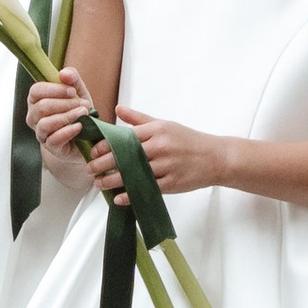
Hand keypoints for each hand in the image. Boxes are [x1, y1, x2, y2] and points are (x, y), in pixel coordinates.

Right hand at [27, 71, 90, 152]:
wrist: (87, 136)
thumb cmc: (78, 110)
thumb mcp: (78, 91)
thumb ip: (72, 78)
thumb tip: (63, 73)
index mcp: (37, 100)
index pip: (36, 91)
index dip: (54, 89)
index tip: (72, 91)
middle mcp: (34, 117)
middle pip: (42, 107)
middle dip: (65, 104)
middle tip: (84, 104)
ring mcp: (40, 133)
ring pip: (45, 124)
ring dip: (67, 117)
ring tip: (84, 114)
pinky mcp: (50, 147)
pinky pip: (53, 140)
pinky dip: (68, 131)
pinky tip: (79, 127)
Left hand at [97, 106, 222, 198]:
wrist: (215, 157)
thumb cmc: (188, 140)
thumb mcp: (164, 124)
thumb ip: (139, 119)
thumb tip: (118, 108)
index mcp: (157, 130)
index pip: (125, 137)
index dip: (106, 145)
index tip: (94, 151)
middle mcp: (160, 146)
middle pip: (125, 156)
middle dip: (104, 164)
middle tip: (91, 169)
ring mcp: (166, 166)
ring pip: (133, 175)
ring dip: (112, 181)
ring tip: (99, 184)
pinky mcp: (172, 183)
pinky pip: (146, 189)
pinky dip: (130, 195)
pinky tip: (118, 198)